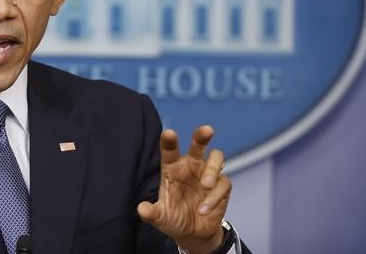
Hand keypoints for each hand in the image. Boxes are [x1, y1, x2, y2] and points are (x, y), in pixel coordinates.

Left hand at [136, 125, 230, 253]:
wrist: (193, 234)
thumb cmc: (174, 218)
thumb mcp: (160, 218)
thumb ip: (152, 213)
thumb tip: (142, 209)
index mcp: (172, 168)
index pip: (170, 150)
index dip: (169, 141)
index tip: (169, 133)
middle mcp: (190, 166)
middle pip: (198, 144)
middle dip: (202, 136)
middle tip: (207, 130)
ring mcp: (207, 173)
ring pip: (217, 157)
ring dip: (212, 169)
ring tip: (205, 185)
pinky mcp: (222, 185)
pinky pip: (223, 183)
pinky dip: (215, 196)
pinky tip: (204, 210)